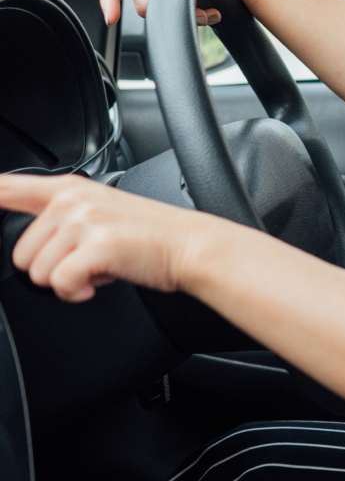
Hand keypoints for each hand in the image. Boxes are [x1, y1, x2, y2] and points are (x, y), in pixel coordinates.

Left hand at [0, 175, 204, 302]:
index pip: (6, 188)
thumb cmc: (150, 236)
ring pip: (38, 272)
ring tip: (98, 269)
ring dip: (66, 282)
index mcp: (68, 190)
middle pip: (20, 253)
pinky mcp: (95, 246)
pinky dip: (77, 293)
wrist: (189, 246)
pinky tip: (100, 282)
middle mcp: (71, 200)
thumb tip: (32, 247)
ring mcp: (82, 221)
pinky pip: (60, 284)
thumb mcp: (101, 212)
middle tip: (87, 262)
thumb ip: (62, 218)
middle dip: (50, 269)